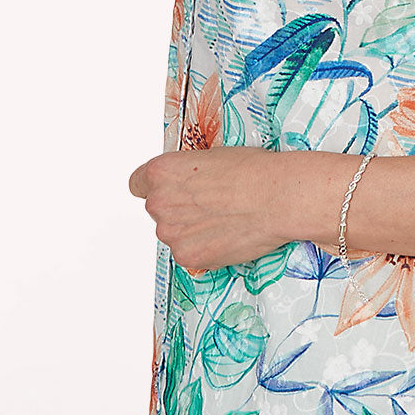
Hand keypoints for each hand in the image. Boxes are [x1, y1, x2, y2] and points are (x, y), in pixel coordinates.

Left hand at [128, 147, 291, 274]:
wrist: (276, 197)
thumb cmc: (253, 172)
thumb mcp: (212, 157)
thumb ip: (187, 175)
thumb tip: (189, 185)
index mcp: (161, 173)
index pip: (137, 184)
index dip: (157, 187)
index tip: (170, 190)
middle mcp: (158, 203)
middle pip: (159, 211)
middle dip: (180, 210)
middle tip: (210, 207)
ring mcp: (171, 233)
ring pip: (175, 234)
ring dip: (192, 231)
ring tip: (224, 221)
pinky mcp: (188, 257)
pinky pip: (190, 253)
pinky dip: (205, 248)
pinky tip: (227, 236)